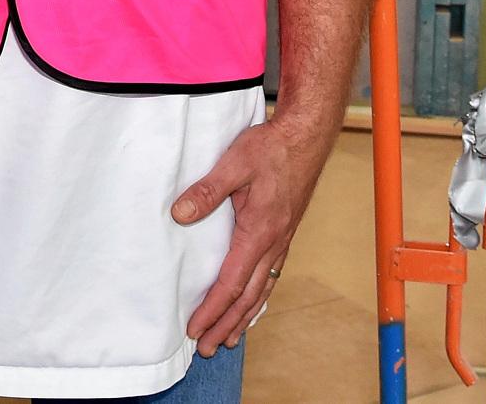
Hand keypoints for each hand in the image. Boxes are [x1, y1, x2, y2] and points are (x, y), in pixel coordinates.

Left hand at [172, 116, 329, 354]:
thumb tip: (180, 214)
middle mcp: (273, 244)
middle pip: (247, 296)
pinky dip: (258, 298)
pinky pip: (270, 276)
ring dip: (242, 316)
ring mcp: (281, 241)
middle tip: (206, 348)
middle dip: (225, 323)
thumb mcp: (235, 162)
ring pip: (261, 290)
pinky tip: (251, 303)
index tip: (195, 328)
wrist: (305, 137)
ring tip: (227, 338)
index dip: (212, 309)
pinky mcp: (283, 233)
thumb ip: (207, 190)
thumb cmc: (271, 148)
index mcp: (259, 232)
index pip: (232, 282)